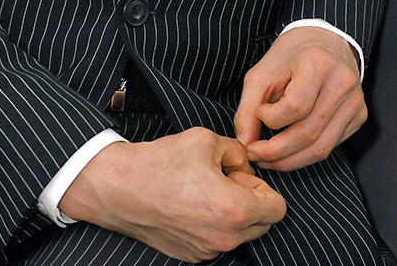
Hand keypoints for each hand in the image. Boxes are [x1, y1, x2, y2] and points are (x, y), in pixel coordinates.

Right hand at [58, 127, 285, 259]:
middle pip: (262, 224)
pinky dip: (213, 225)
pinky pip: (216, 241)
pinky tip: (191, 205)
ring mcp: (205, 251)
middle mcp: (224, 238)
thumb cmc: (161, 162)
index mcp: (234, 210)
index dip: (265, 187)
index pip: (278, 209)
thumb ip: (239, 152)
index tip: (243, 176)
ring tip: (205, 191)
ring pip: (239, 234)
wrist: (118, 188)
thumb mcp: (208, 140)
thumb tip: (245, 165)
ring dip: (233, 214)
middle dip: (252, 202)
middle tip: (226, 180)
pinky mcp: (190, 255)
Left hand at [233, 26, 366, 171]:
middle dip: (275, 152)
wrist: (324, 41)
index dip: (269, 119)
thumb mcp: (262, 74)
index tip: (257, 114)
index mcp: (320, 64)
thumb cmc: (291, 57)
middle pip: (308, 134)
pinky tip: (289, 150)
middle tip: (254, 154)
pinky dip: (306, 155)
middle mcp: (343, 82)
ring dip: (289, 161)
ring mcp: (355, 101)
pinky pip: (331, 146)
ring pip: (321, 148)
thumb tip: (245, 145)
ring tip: (268, 159)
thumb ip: (248, 109)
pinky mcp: (360, 115)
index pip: (295, 107)